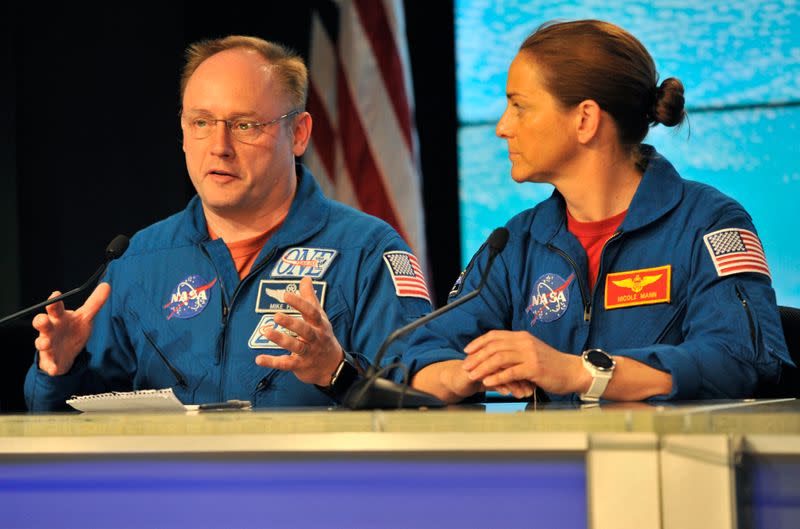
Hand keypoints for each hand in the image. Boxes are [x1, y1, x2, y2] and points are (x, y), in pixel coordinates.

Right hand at [33, 282, 110, 375]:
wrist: (68, 353)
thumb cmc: (73, 330)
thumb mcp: (85, 317)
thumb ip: (94, 303)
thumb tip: (106, 285)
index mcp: (59, 318)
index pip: (55, 307)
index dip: (54, 301)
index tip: (56, 295)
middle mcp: (50, 330)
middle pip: (42, 323)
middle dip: (40, 321)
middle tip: (42, 319)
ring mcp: (48, 345)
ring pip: (41, 343)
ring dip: (42, 342)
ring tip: (45, 342)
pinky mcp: (50, 361)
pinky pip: (49, 364)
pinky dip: (51, 366)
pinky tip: (54, 368)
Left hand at [255, 277, 344, 385]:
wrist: (333, 367)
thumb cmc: (323, 337)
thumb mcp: (320, 317)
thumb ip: (310, 298)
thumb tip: (306, 278)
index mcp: (319, 325)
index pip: (311, 312)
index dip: (300, 303)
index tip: (286, 295)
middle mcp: (315, 338)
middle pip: (305, 330)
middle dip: (292, 323)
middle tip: (276, 316)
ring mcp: (308, 353)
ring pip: (296, 346)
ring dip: (281, 339)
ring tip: (266, 332)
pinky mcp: (300, 366)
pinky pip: (286, 364)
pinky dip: (273, 362)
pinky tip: (259, 359)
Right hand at [413, 359, 536, 401]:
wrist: (457, 379)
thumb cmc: (480, 377)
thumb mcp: (499, 378)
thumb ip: (514, 378)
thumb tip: (530, 386)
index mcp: (499, 350)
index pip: (519, 358)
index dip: (529, 370)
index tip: (540, 383)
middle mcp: (491, 352)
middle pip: (512, 361)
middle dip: (524, 377)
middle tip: (534, 389)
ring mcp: (481, 359)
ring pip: (501, 368)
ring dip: (513, 382)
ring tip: (522, 394)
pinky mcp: (472, 369)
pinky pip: (488, 376)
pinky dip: (499, 384)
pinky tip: (506, 393)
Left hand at [462, 330, 586, 394]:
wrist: (573, 371)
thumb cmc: (551, 365)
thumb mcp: (532, 351)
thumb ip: (516, 350)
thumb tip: (497, 352)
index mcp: (522, 337)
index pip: (495, 335)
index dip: (479, 342)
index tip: (467, 350)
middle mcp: (524, 342)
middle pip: (494, 346)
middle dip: (476, 356)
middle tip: (465, 365)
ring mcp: (529, 354)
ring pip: (499, 358)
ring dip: (483, 367)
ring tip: (472, 375)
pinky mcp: (534, 368)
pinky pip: (510, 372)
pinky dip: (497, 377)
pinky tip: (487, 382)